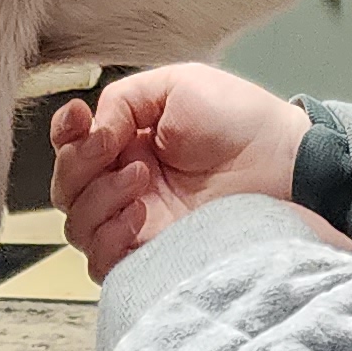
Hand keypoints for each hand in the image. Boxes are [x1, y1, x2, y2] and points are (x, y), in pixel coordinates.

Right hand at [48, 66, 310, 278]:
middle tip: (116, 149)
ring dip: (98, 198)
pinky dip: (110, 237)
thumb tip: (91, 131)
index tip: (78, 119)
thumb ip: (123, 100)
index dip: (64, 136)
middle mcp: (126, 187)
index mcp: (126, 144)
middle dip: (79, 166)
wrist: (287, 162)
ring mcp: (139, 224)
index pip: (71, 149)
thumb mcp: (177, 87)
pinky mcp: (155, 257)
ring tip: (141, 176)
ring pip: (78, 227)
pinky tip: (140, 214)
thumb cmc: (240, 119)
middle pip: (67, 191)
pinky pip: (104, 263)